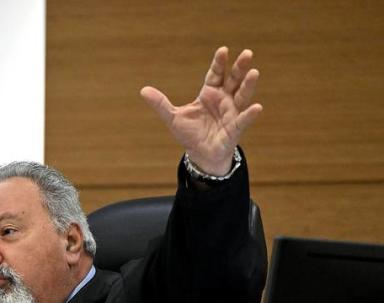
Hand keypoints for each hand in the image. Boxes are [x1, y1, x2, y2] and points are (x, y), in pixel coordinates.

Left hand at [140, 47, 262, 175]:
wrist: (200, 154)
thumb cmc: (190, 133)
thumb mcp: (172, 117)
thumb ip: (161, 104)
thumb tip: (143, 90)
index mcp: (209, 93)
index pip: (215, 74)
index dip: (219, 63)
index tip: (223, 50)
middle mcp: (224, 99)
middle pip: (233, 80)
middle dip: (239, 67)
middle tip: (247, 53)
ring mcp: (231, 113)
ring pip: (242, 96)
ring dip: (248, 85)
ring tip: (254, 72)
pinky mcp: (235, 128)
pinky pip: (243, 120)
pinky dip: (250, 114)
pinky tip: (257, 107)